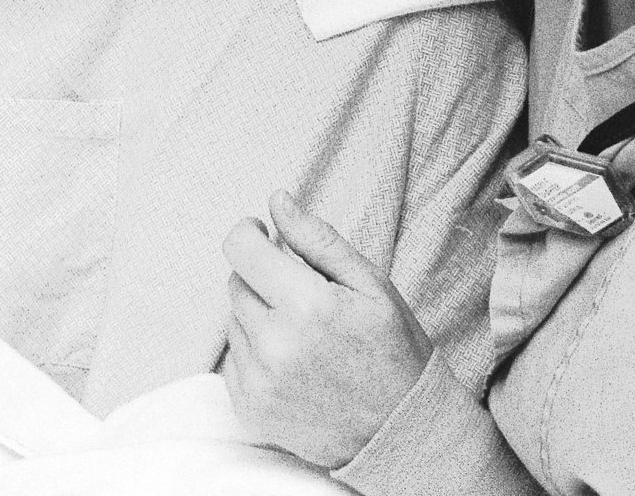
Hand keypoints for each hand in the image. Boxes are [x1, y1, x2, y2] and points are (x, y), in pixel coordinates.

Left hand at [222, 192, 433, 469]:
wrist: (401, 433)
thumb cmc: (393, 351)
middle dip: (263, 276)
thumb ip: (318, 240)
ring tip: (303, 334)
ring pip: (233, 319)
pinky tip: (292, 362)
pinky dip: (254, 353)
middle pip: (236, 282)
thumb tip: (275, 201)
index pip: (242, 248)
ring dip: (258, 315)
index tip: (263, 232)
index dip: (250, 231)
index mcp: (307, 306)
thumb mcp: (370, 285)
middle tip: (302, 294)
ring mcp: (259, 383)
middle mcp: (275, 346)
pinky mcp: (250, 410)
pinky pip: (232, 359)